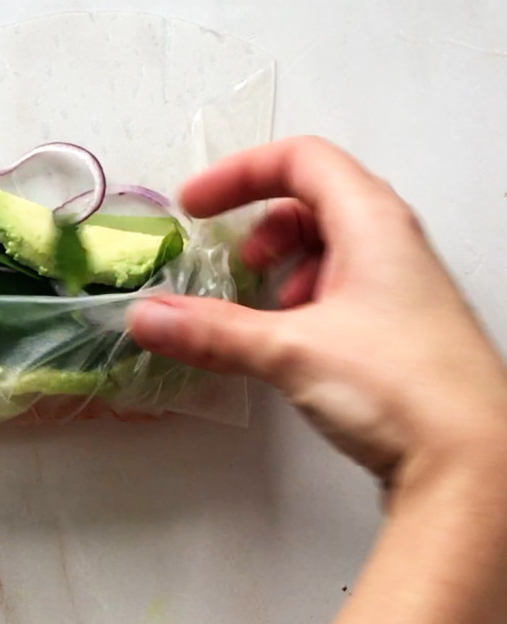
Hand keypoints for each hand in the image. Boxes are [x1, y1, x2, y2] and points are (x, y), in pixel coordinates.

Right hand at [128, 137, 506, 480]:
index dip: (240, 174)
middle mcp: (393, 247)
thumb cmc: (406, 388)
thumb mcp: (289, 351)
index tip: (197, 205)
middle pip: (316, 201)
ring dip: (283, 268)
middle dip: (261, 226)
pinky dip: (303, 303)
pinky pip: (342, 292)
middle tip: (230, 260)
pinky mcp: (399, 332)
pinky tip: (288, 344)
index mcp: (374, 225)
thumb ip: (212, 331)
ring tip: (259, 307)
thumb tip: (152, 317)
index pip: (302, 160)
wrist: (471, 462)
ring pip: (330, 249)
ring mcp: (400, 289)